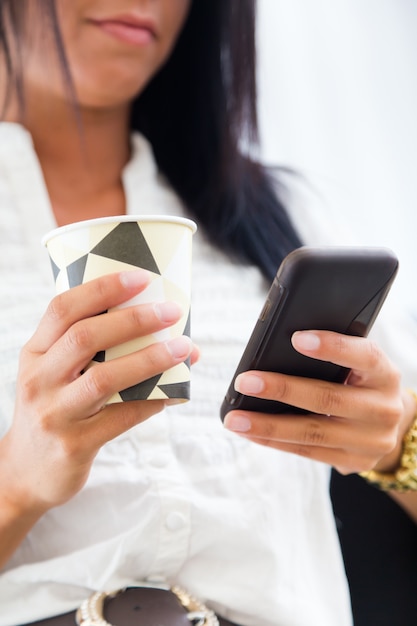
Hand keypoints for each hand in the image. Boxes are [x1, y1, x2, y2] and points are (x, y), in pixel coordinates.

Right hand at [0, 269, 195, 513]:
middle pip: (85, 337)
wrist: (26, 472)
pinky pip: (122, 416)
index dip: (102, 289)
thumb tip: (163, 329)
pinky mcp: (74, 444)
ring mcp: (54, 414)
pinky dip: (153, 400)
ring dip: (149, 358)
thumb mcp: (53, 374)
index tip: (141, 277)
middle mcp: (38, 380)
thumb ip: (91, 350)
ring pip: (105, 377)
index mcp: (34, 353)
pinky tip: (175, 390)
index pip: (62, 309)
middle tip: (171, 311)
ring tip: (183, 347)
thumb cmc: (54, 410)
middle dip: (133, 319)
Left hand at [224, 330, 414, 474]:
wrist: (391, 423)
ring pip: (312, 432)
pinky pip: (308, 451)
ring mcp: (371, 441)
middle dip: (281, 390)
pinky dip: (274, 441)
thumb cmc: (362, 381)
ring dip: (267, 426)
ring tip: (234, 419)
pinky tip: (250, 433)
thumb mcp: (360, 364)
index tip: (296, 338)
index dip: (331, 347)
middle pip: (327, 399)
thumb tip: (276, 349)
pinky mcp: (355, 462)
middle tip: (245, 382)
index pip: (363, 356)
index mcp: (385, 374)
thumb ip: (333, 355)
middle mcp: (383, 409)